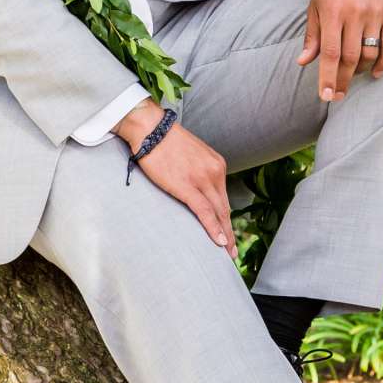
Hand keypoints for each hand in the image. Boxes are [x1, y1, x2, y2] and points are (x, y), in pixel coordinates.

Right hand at [114, 99, 236, 259]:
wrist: (150, 128)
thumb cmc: (164, 141)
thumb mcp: (190, 155)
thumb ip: (197, 170)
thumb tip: (193, 186)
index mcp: (216, 164)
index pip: (223, 197)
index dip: (226, 218)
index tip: (229, 234)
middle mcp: (215, 172)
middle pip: (224, 208)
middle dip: (229, 232)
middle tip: (232, 252)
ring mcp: (203, 179)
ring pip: (219, 213)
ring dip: (225, 235)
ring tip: (228, 254)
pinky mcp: (188, 186)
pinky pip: (205, 212)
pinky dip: (214, 229)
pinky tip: (220, 243)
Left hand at [300, 0, 382, 101]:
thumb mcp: (315, 6)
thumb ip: (312, 36)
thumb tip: (303, 62)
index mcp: (332, 12)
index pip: (329, 53)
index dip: (328, 77)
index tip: (326, 96)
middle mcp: (354, 13)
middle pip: (350, 57)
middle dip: (343, 80)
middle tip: (338, 94)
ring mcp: (374, 12)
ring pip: (370, 53)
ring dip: (362, 71)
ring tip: (353, 76)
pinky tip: (376, 72)